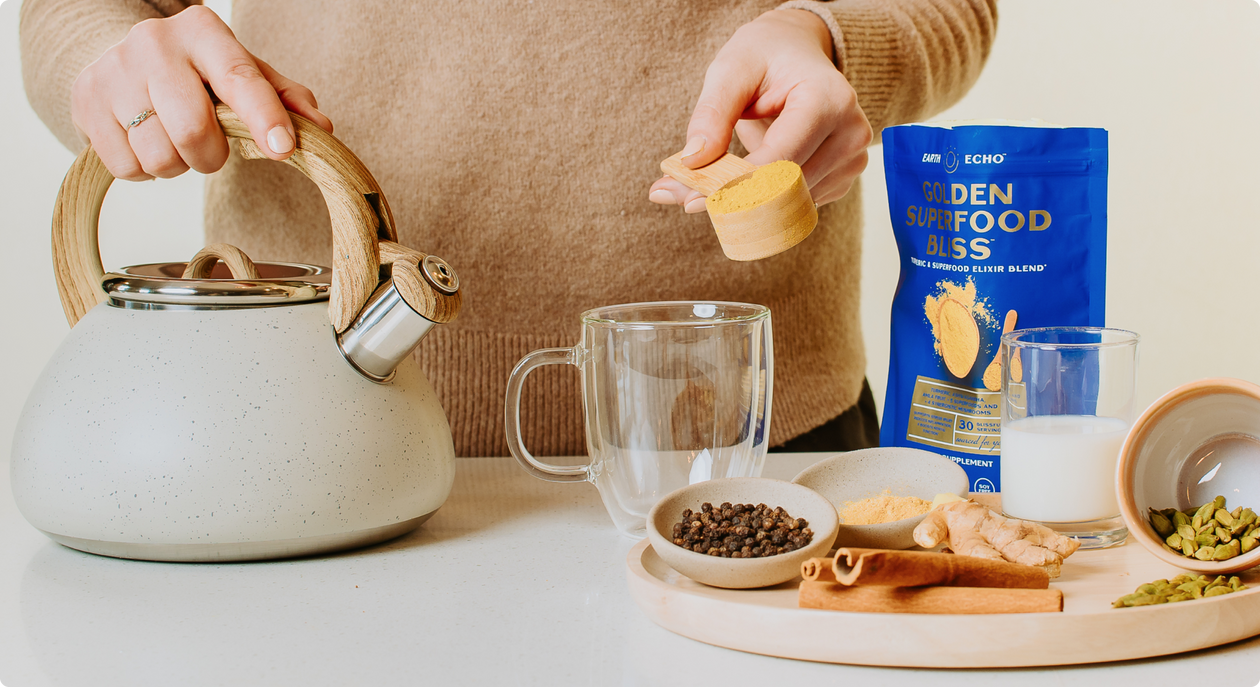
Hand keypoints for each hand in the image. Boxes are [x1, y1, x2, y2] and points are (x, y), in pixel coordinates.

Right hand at [70, 5, 331, 180]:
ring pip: (158, 156)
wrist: (124, 57)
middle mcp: (154, 44)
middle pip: (192, 129)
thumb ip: (285, 99)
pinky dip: (146, 170)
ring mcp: (113, 72)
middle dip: (211, 156)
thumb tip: (320, 126)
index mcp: (203, 32)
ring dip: (178, 165)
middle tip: (212, 150)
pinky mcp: (85, 103)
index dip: (264, 118)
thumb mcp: (245, 73)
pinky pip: (127, 168)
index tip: (283, 148)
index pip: (240, 78)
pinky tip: (147, 142)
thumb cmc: (198, 73)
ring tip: (175, 140)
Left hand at [649, 9, 871, 212]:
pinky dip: (762, 202)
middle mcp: (850, 133)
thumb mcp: (731, 69)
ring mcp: (851, 160)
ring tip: (707, 182)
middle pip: (785, 188)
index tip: (692, 197)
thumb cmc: (765, 56)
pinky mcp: (840, 179)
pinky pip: (795, 204)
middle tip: (684, 197)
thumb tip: (693, 161)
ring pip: (789, 204)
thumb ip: (712, 113)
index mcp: (829, 99)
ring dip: (744, 203)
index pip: (781, 160)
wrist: (798, 53)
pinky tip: (742, 180)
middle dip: (732, 197)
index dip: (736, 184)